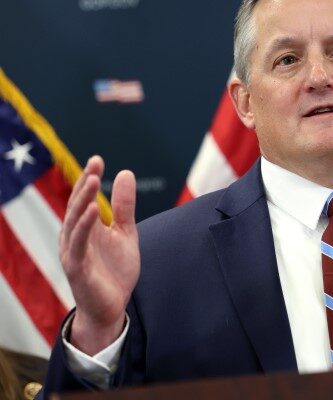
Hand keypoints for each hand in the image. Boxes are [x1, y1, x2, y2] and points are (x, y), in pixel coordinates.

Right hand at [59, 156, 139, 354]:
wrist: (112, 307)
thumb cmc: (114, 270)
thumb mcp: (125, 233)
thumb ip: (124, 206)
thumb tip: (126, 172)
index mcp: (86, 228)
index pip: (85, 198)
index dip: (89, 178)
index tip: (97, 159)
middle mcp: (75, 237)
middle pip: (77, 205)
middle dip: (85, 184)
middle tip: (95, 164)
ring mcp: (74, 252)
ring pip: (74, 221)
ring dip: (83, 200)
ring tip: (93, 180)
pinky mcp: (77, 268)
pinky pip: (78, 244)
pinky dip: (84, 226)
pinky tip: (93, 210)